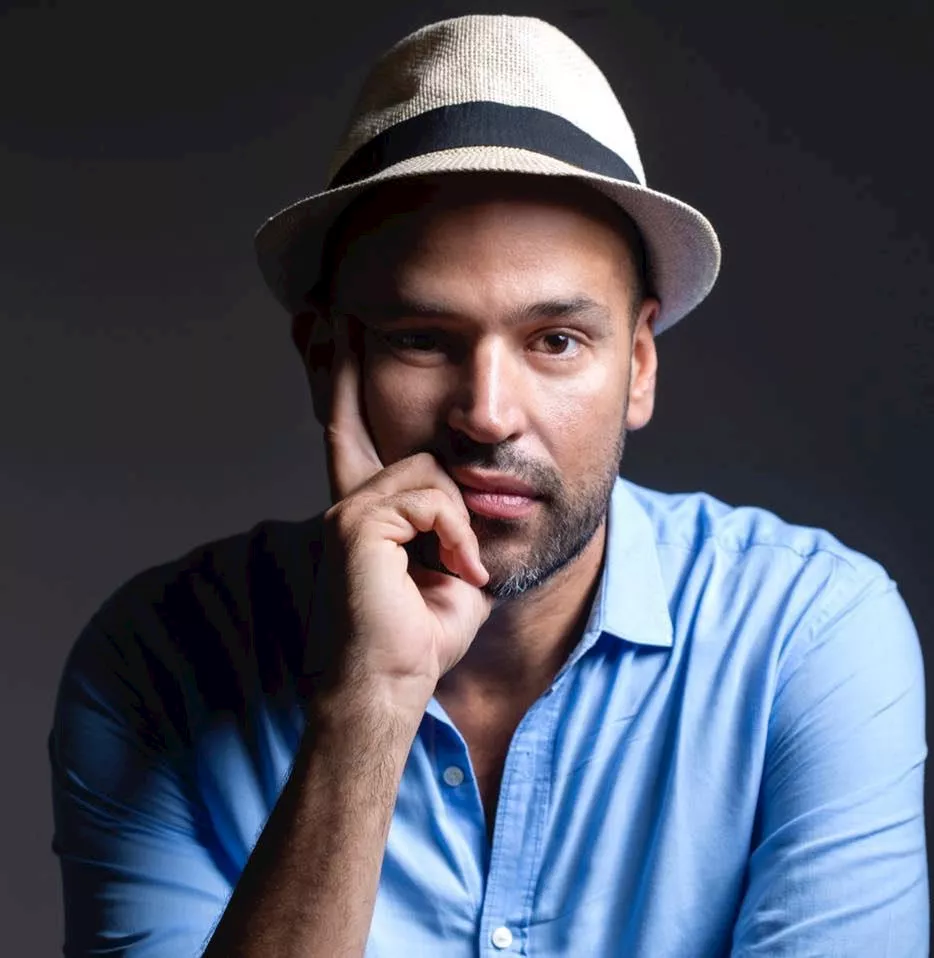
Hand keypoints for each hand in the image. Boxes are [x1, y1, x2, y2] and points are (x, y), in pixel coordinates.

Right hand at [304, 314, 491, 719]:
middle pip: (381, 434)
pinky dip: (456, 533)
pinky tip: (457, 569)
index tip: (334, 332)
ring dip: (460, 520)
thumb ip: (451, 520)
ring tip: (462, 568)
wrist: (391, 688)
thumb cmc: (423, 636)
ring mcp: (345, 511)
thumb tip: (472, 487)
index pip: (349, 433)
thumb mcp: (451, 567)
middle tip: (348, 341)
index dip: (340, 384)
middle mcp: (347, 503)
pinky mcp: (354, 525)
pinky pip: (430, 496)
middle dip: (366, 398)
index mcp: (366, 514)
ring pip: (427, 467)